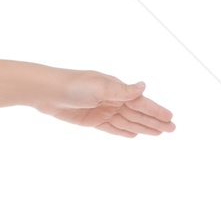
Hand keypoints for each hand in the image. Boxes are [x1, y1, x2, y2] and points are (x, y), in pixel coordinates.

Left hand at [34, 71, 174, 136]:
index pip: (142, 103)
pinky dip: (123, 131)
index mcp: (118, 90)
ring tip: (158, 134)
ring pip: (127, 122)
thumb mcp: (100, 87)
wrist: (48, 92)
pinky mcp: (91, 121)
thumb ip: (122, 90)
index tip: (171, 118)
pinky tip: (134, 135)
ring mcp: (102, 111)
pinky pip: (112, 128)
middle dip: (154, 122)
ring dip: (142, 127)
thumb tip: (144, 86)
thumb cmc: (74, 85)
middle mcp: (113, 100)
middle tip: (172, 130)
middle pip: (138, 114)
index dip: (156, 111)